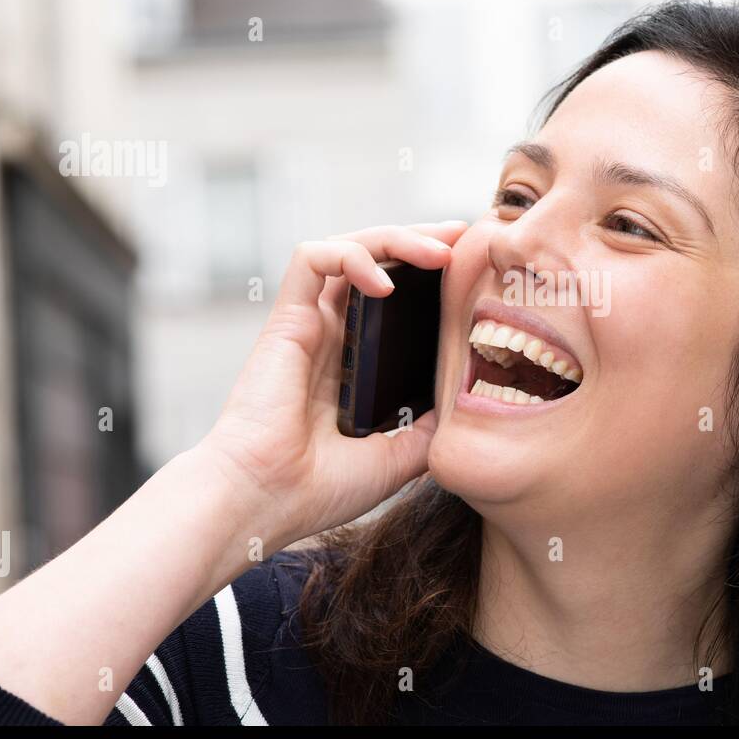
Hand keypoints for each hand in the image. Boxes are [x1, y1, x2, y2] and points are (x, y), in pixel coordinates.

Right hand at [197, 221, 467, 548]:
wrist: (265, 501)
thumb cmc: (317, 488)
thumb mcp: (398, 456)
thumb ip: (430, 426)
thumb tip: (467, 402)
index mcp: (356, 361)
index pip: (396, 294)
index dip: (432, 274)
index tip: (473, 269)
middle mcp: (332, 333)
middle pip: (378, 259)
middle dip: (423, 239)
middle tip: (465, 238)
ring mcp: (308, 323)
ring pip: (349, 246)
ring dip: (397, 237)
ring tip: (440, 250)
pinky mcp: (285, 319)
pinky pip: (312, 259)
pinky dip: (352, 256)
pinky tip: (387, 283)